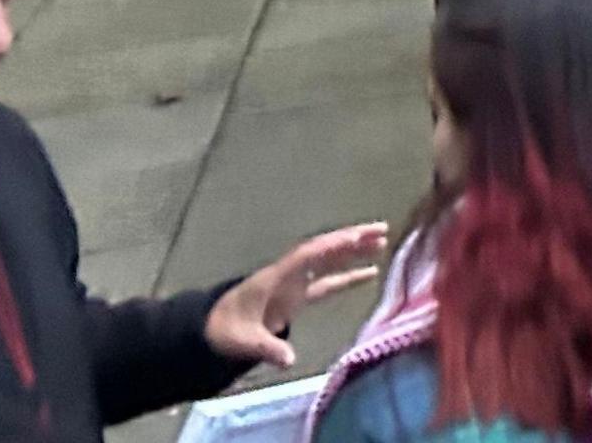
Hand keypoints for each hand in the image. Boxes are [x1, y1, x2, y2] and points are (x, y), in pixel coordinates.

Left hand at [204, 222, 390, 369]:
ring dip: (353, 252)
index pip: (307, 256)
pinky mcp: (296, 297)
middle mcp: (287, 276)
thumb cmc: (224, 331)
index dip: (332, 246)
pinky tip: (369, 273)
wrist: (209, 332)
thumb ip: (267, 348)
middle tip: (380, 230)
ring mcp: (293, 285)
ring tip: (381, 243)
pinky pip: (327, 282)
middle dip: (350, 240)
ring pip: (327, 263)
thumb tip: (289, 360)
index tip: (357, 237)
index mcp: (275, 279)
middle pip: (322, 252)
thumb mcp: (243, 341)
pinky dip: (347, 276)